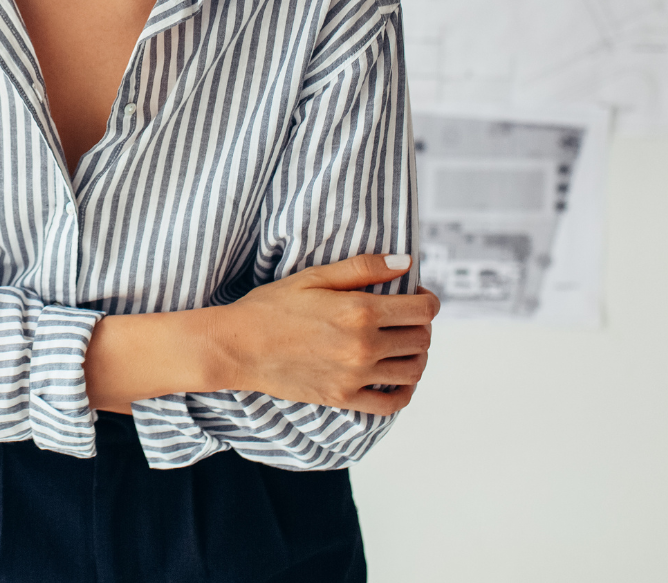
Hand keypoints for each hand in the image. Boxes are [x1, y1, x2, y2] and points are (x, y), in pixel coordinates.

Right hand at [214, 253, 439, 415]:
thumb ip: (363, 268)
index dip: (428, 300)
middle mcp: (363, 346)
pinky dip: (404, 391)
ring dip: (417, 355)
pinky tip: (397, 376)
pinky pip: (391, 403)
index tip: (419, 296)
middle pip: (421, 339)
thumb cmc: (273, 306)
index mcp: (359, 311)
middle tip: (407, 316)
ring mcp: (355, 377)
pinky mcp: (344, 399)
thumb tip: (405, 263)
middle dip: (422, 325)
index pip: (422, 310)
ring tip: (403, 343)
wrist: (239, 347)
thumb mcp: (316, 275)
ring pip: (413, 370)